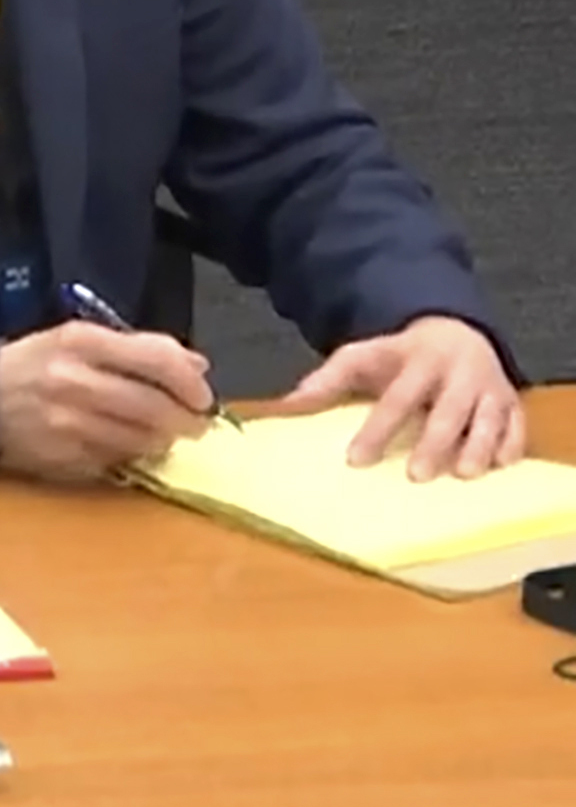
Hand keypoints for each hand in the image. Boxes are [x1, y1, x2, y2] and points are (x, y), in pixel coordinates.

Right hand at [0, 321, 218, 483]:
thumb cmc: (35, 364)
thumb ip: (138, 348)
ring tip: (163, 435)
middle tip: (197, 424)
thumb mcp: (80, 340)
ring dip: (162, 440)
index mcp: (81, 342)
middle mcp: (74, 381)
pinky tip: (128, 446)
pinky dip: (131, 455)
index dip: (190, 381)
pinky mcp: (62, 457)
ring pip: (141, 439)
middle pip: (154, 405)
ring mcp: (68, 424)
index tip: (203, 395)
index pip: (156, 358)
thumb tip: (198, 366)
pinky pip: (116, 461)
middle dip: (187, 419)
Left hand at [274, 316, 520, 480]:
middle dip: (434, 442)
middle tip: (416, 476)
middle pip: (448, 410)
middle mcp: (459, 373)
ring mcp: (489, 387)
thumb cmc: (401, 355)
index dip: (377, 429)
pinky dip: (510, 445)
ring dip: (478, 446)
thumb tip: (288, 403)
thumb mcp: (363, 356)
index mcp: (419, 360)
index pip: (396, 398)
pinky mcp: (512, 401)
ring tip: (464, 475)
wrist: (455, 331)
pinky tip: (499, 466)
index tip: (356, 460)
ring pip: (489, 418)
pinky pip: (518, 424)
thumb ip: (328, 379)